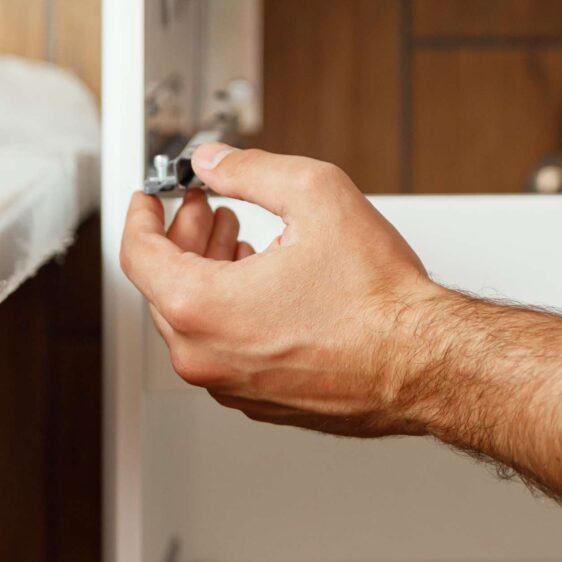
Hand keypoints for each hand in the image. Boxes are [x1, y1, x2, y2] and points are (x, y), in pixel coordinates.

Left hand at [120, 144, 445, 437]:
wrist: (422, 363)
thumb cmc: (379, 299)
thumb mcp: (316, 197)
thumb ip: (251, 170)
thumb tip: (216, 161)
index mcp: (202, 307)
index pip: (139, 255)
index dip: (142, 215)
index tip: (149, 199)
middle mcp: (206, 355)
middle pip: (166, 287)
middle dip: (185, 239)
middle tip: (207, 209)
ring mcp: (231, 384)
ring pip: (197, 321)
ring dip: (211, 273)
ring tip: (242, 240)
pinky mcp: (259, 400)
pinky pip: (226, 349)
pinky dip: (233, 311)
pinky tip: (268, 284)